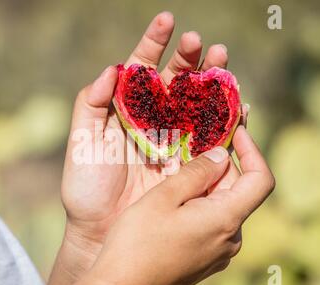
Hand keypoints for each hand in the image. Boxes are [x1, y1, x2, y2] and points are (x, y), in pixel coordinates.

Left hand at [50, 11, 246, 284]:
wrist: (100, 230)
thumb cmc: (86, 187)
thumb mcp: (81, 142)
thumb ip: (91, 103)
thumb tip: (113, 68)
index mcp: (126, 110)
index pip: (142, 69)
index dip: (154, 43)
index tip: (167, 20)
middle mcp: (153, 120)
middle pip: (177, 82)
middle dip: (191, 60)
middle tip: (204, 43)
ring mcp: (174, 140)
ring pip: (198, 105)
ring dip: (214, 84)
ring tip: (224, 65)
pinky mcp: (189, 164)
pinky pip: (212, 139)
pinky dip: (226, 122)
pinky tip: (238, 105)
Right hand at [54, 126, 274, 284]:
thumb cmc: (136, 243)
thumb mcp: (163, 197)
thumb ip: (196, 173)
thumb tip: (222, 155)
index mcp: (225, 221)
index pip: (261, 179)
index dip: (252, 150)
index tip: (236, 131)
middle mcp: (229, 240)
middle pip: (238, 191)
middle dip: (220, 165)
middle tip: (193, 146)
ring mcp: (218, 253)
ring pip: (222, 206)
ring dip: (207, 185)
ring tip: (178, 172)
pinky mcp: (205, 259)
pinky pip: (212, 223)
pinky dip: (200, 204)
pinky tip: (174, 201)